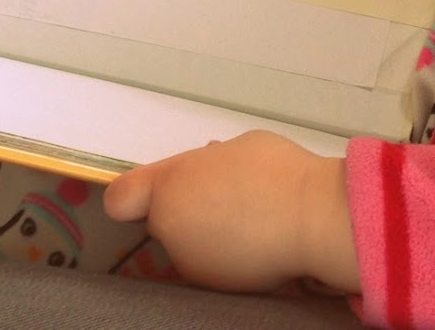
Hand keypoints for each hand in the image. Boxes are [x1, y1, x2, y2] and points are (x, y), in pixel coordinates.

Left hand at [102, 131, 359, 293]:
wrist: (313, 219)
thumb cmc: (277, 173)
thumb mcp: (240, 146)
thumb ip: (212, 160)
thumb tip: (212, 166)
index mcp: (169, 186)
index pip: (121, 199)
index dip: (134, 194)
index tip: (155, 190)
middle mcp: (170, 229)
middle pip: (164, 219)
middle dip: (187, 209)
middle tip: (227, 194)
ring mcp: (192, 263)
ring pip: (191, 243)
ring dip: (209, 232)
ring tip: (251, 218)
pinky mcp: (217, 286)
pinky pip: (215, 262)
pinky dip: (230, 253)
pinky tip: (260, 239)